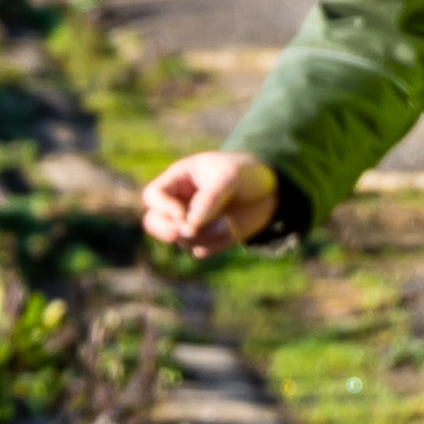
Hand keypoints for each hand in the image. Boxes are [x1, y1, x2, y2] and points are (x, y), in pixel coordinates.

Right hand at [138, 151, 280, 257]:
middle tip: (189, 232)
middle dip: (168, 230)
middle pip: (153, 223)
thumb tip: (190, 226)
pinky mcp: (207, 240)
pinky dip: (215, 245)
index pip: (153, 196)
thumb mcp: (228, 176)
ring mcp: (192, 224)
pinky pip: (200, 251)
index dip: (162, 208)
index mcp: (178, 181)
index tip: (182, 213)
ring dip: (204, 235)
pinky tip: (231, 230)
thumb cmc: (244, 172)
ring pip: (181, 239)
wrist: (271, 189)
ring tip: (227, 222)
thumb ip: (208, 198)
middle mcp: (179, 203)